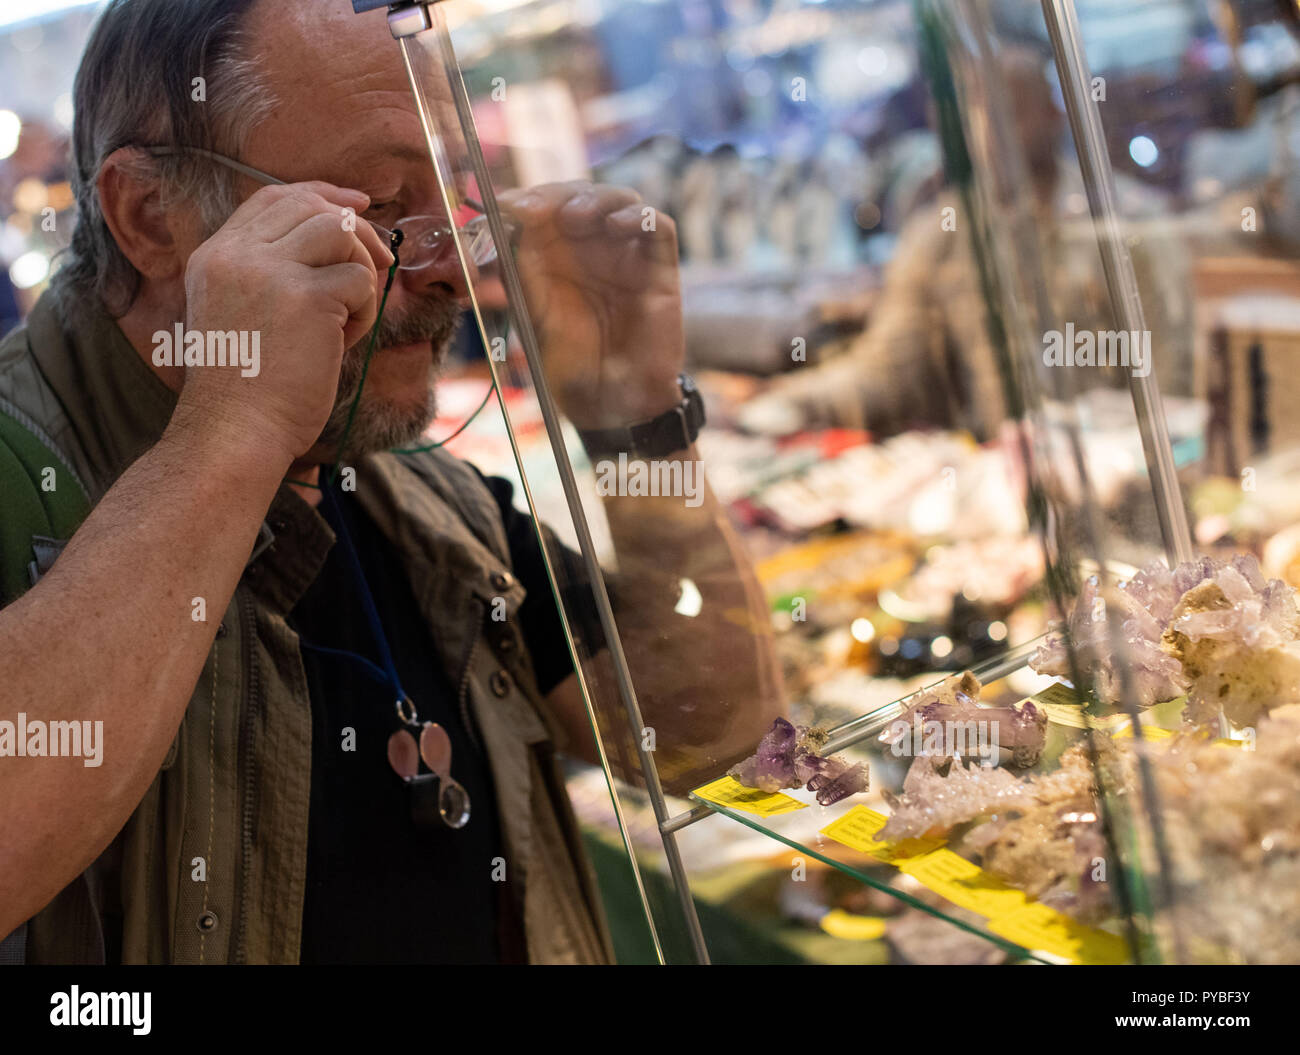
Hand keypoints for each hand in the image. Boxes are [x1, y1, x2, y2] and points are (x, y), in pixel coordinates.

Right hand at [176, 181, 392, 462]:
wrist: (235, 430)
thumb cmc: (246, 389)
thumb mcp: (238, 315)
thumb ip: (269, 276)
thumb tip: (338, 242)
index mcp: (214, 257)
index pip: (272, 199)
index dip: (321, 195)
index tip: (357, 206)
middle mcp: (236, 256)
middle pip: (311, 206)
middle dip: (357, 230)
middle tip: (379, 265)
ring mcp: (269, 272)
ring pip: (340, 232)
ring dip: (361, 270)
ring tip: (350, 315)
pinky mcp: (307, 298)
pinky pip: (360, 281)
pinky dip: (365, 311)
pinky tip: (344, 341)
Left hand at [496, 181, 683, 428]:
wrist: (612, 404)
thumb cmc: (571, 365)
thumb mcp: (534, 312)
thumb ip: (523, 266)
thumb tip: (508, 217)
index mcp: (558, 257)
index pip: (546, 208)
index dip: (528, 198)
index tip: (507, 205)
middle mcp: (593, 250)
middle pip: (580, 195)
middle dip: (556, 194)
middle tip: (537, 208)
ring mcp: (627, 256)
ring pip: (619, 200)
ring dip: (595, 199)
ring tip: (575, 218)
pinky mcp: (660, 269)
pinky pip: (657, 226)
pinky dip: (639, 216)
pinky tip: (617, 226)